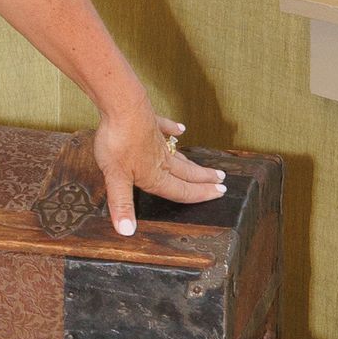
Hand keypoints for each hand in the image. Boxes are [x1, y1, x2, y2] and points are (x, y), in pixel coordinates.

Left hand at [93, 99, 225, 235]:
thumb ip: (122, 204)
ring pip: (179, 155)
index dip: (198, 195)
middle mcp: (161, 159)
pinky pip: (165, 128)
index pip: (180, 190)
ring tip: (207, 168)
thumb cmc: (118, 143)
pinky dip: (173, 130)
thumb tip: (127, 232)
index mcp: (155, 175)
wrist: (122, 106)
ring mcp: (157, 139)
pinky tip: (181, 129)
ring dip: (192, 163)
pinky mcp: (150, 121)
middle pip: (186, 173)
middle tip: (222, 182)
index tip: (219, 195)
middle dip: (203, 180)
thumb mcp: (115, 178)